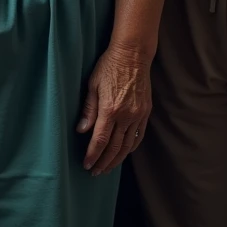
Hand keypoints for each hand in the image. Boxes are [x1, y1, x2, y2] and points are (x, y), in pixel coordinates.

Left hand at [76, 43, 151, 175]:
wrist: (132, 54)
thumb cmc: (108, 66)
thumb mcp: (92, 84)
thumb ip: (88, 109)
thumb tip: (81, 130)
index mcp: (110, 109)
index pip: (100, 140)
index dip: (93, 155)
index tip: (87, 165)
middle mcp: (125, 115)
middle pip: (114, 147)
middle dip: (104, 162)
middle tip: (95, 172)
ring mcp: (137, 115)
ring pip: (128, 145)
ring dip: (117, 159)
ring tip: (107, 168)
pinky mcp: (145, 112)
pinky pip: (139, 135)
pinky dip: (131, 147)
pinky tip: (124, 153)